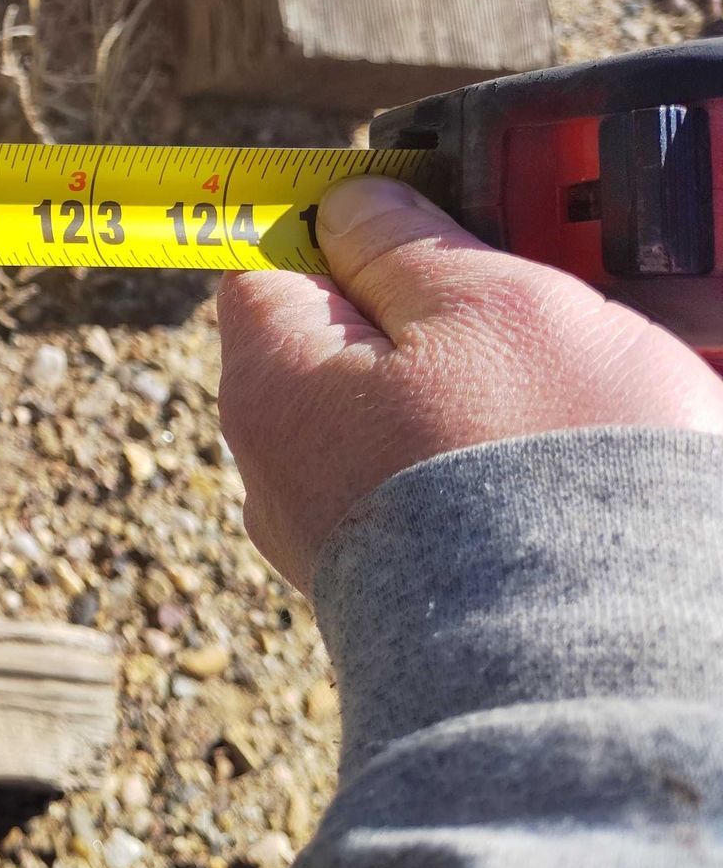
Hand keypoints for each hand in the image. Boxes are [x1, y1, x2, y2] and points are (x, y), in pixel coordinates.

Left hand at [217, 175, 722, 592]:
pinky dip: (495, 466)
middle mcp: (278, 469)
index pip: (267, 271)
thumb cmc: (539, 465)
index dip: (344, 234)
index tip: (428, 230)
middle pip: (341, 348)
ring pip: (400, 421)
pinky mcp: (401, 592)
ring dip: (479, 393)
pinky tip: (569, 467)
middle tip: (532, 307)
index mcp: (272, 384)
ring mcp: (335, 539)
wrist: (601, 661)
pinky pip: (441, 491)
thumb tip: (348, 207)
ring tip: (575, 393)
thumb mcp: (485, 301)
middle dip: (433, 318)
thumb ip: (404, 242)